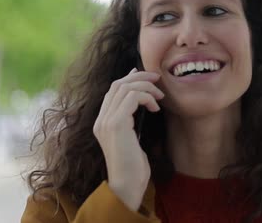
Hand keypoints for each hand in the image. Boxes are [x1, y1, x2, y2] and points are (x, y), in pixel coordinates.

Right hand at [93, 68, 163, 210]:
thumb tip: (139, 101)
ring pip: (125, 87)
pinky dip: (147, 97)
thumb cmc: (133, 167)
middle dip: (140, 77)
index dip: (129, 79)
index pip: (112, 91)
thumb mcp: (132, 139)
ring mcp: (106, 121)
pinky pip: (132, 97)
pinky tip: (155, 108)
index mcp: (102, 123)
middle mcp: (101, 120)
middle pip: (117, 84)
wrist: (127, 186)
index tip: (146, 76)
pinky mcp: (116, 124)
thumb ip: (131, 120)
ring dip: (147, 87)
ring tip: (160, 97)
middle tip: (158, 79)